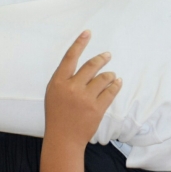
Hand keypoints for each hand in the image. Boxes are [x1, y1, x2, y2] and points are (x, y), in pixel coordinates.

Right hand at [44, 30, 121, 145]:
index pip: (70, 57)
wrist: (63, 138)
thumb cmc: (56, 116)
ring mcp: (85, 98)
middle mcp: (72, 88)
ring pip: (104, 78)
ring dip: (110, 75)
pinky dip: (116, 85)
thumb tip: (83, 66)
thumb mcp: (53, 95)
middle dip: (102, 58)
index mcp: (58, 83)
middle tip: (107, 56)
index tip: (87, 33)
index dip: (79, 43)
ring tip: (111, 76)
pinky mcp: (97, 107)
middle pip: (91, 65)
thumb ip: (65, 80)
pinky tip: (117, 83)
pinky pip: (111, 91)